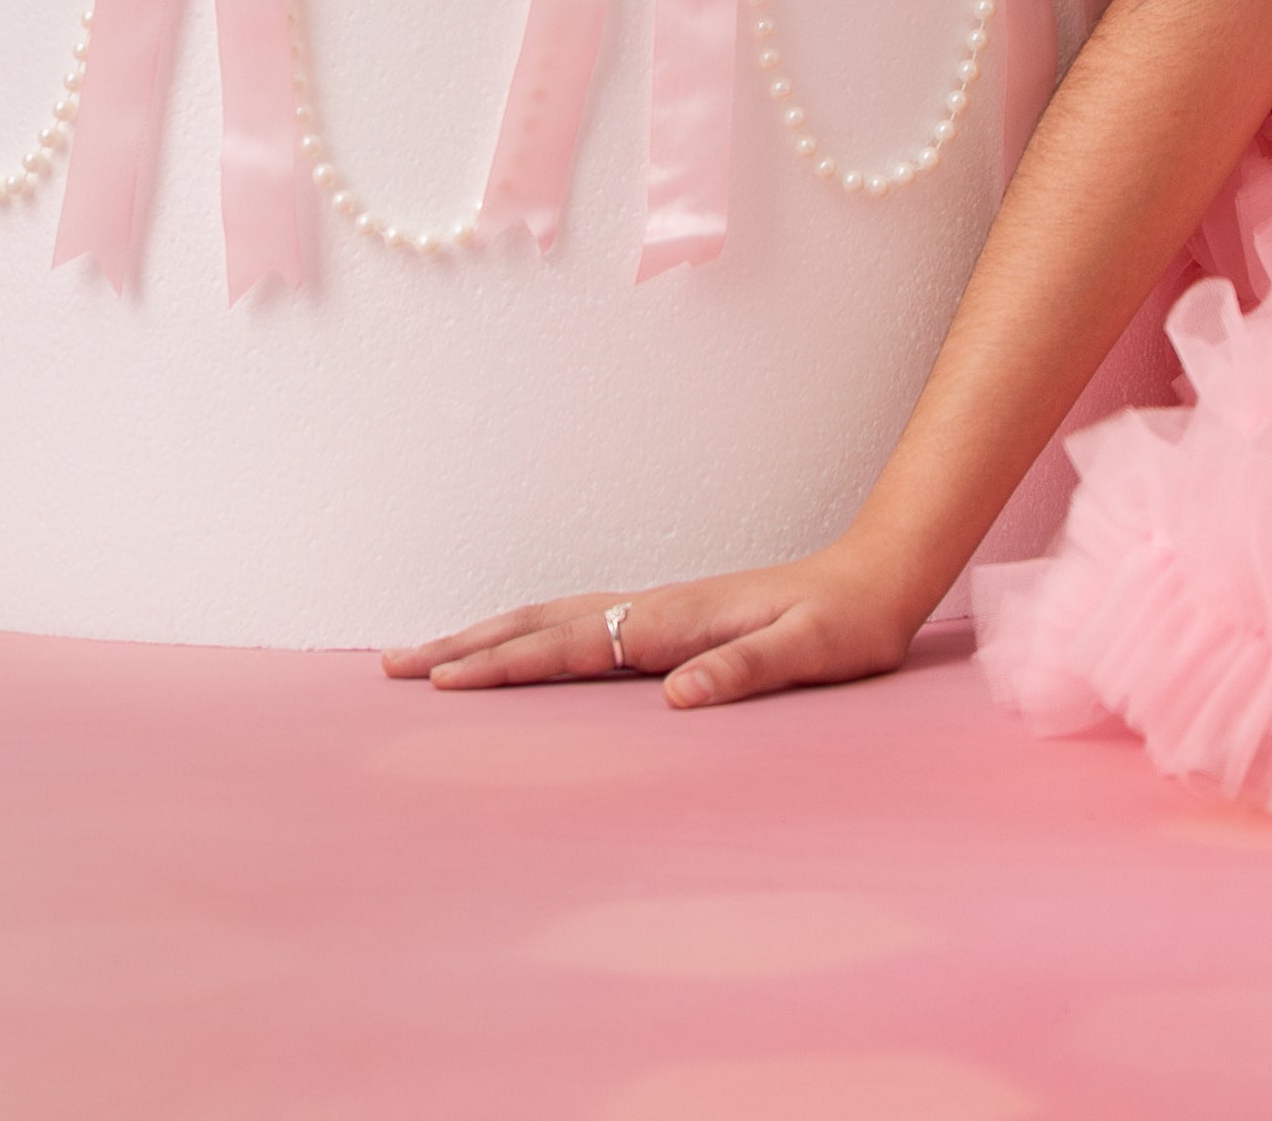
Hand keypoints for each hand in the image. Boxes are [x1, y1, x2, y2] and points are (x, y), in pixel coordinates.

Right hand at [383, 540, 940, 708]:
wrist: (881, 577)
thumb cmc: (850, 623)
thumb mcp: (812, 652)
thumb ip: (748, 669)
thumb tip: (677, 695)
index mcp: (673, 621)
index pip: (568, 646)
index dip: (503, 665)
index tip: (439, 680)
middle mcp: (654, 608)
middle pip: (539, 623)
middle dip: (465, 645)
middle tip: (391, 665)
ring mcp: (658, 608)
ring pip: (553, 618)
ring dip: (487, 635)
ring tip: (426, 656)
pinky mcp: (669, 618)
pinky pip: (579, 624)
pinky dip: (529, 633)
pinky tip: (515, 649)